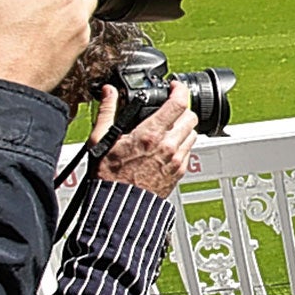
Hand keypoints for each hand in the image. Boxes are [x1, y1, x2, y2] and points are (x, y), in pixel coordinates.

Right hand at [95, 81, 197, 196]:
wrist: (119, 207)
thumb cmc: (109, 178)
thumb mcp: (101, 140)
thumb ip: (107, 111)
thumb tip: (109, 92)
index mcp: (150, 135)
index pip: (178, 103)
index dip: (180, 90)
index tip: (175, 86)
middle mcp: (168, 146)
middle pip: (190, 116)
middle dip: (182, 108)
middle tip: (170, 108)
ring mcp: (176, 160)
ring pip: (193, 133)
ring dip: (184, 126)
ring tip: (169, 127)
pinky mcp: (180, 172)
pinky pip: (190, 150)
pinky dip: (183, 144)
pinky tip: (168, 146)